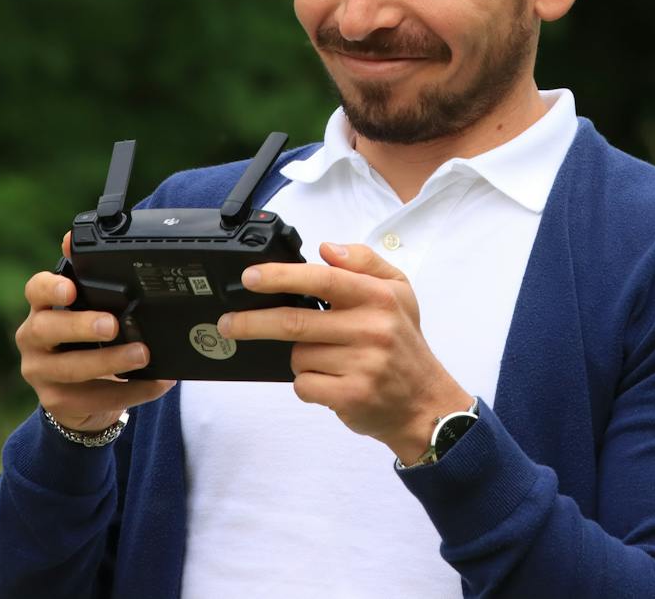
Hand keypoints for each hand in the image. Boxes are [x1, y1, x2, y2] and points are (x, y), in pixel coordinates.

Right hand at [15, 232, 175, 432]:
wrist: (79, 394)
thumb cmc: (86, 338)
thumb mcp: (89, 305)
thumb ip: (87, 275)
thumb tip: (73, 235)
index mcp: (41, 307)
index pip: (35, 290)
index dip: (49, 288)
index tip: (70, 288)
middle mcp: (33, 338)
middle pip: (46, 329)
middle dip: (81, 326)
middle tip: (113, 324)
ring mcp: (40, 373)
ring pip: (70, 369)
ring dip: (110, 361)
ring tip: (143, 355)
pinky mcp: (56, 402)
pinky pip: (94, 398)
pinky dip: (130, 390)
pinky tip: (157, 382)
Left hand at [216, 241, 472, 464]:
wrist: (426, 405)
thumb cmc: (405, 344)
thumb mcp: (400, 291)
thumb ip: (365, 261)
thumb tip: (327, 249)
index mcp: (379, 297)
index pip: (322, 279)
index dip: (280, 276)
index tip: (249, 277)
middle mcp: (372, 328)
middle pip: (294, 321)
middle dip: (252, 321)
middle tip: (227, 322)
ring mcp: (362, 364)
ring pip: (298, 355)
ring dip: (300, 357)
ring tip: (328, 360)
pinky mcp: (351, 395)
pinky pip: (304, 385)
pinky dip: (307, 384)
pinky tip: (330, 382)